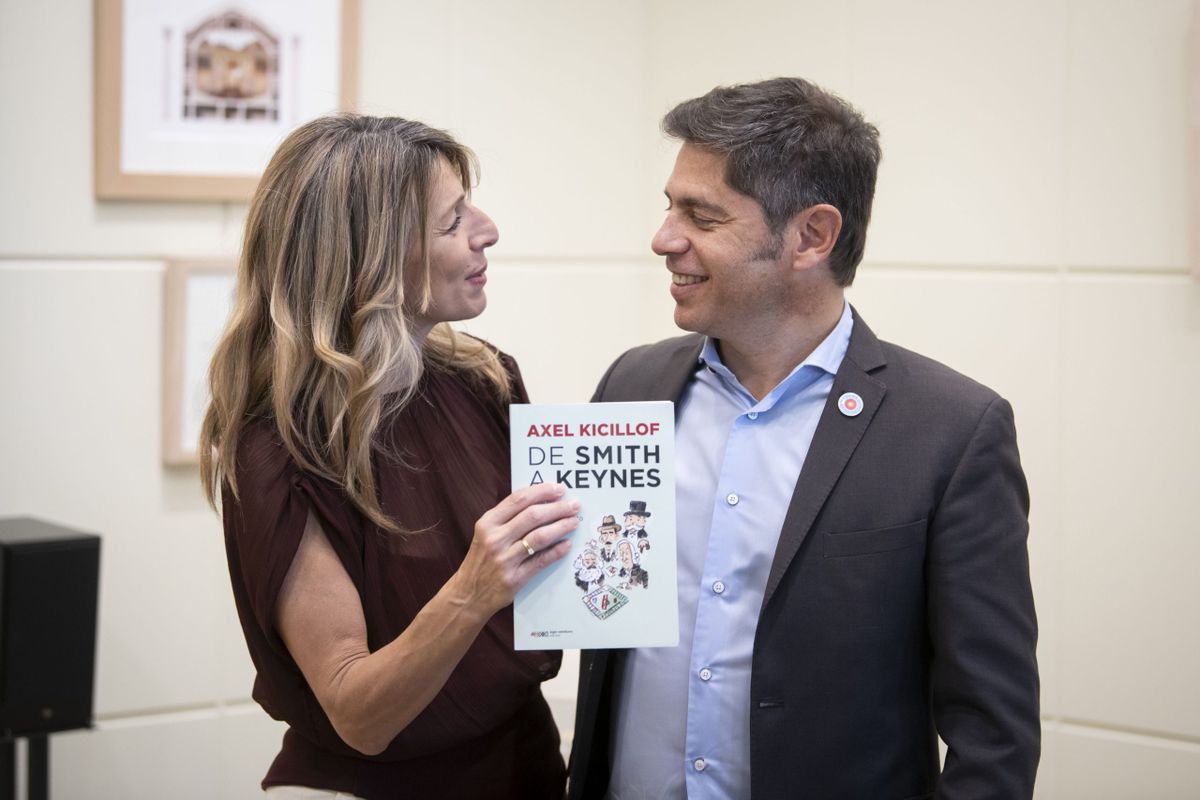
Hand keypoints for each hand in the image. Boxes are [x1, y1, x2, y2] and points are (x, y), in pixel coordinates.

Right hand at [452, 483, 577, 614]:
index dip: (542, 491)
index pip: (518, 499)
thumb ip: (507, 518)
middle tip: (574, 505)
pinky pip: (541, 561)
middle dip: (557, 508)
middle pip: (533, 516)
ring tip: (574, 522)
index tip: (559, 489)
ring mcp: (504, 559)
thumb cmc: (481, 560)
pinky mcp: (514, 578)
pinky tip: (567, 544)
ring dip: (561, 527)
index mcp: (488, 523)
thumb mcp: (485, 533)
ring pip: (539, 537)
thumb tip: (540, 501)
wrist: (468, 594)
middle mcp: (495, 539)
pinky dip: (557, 551)